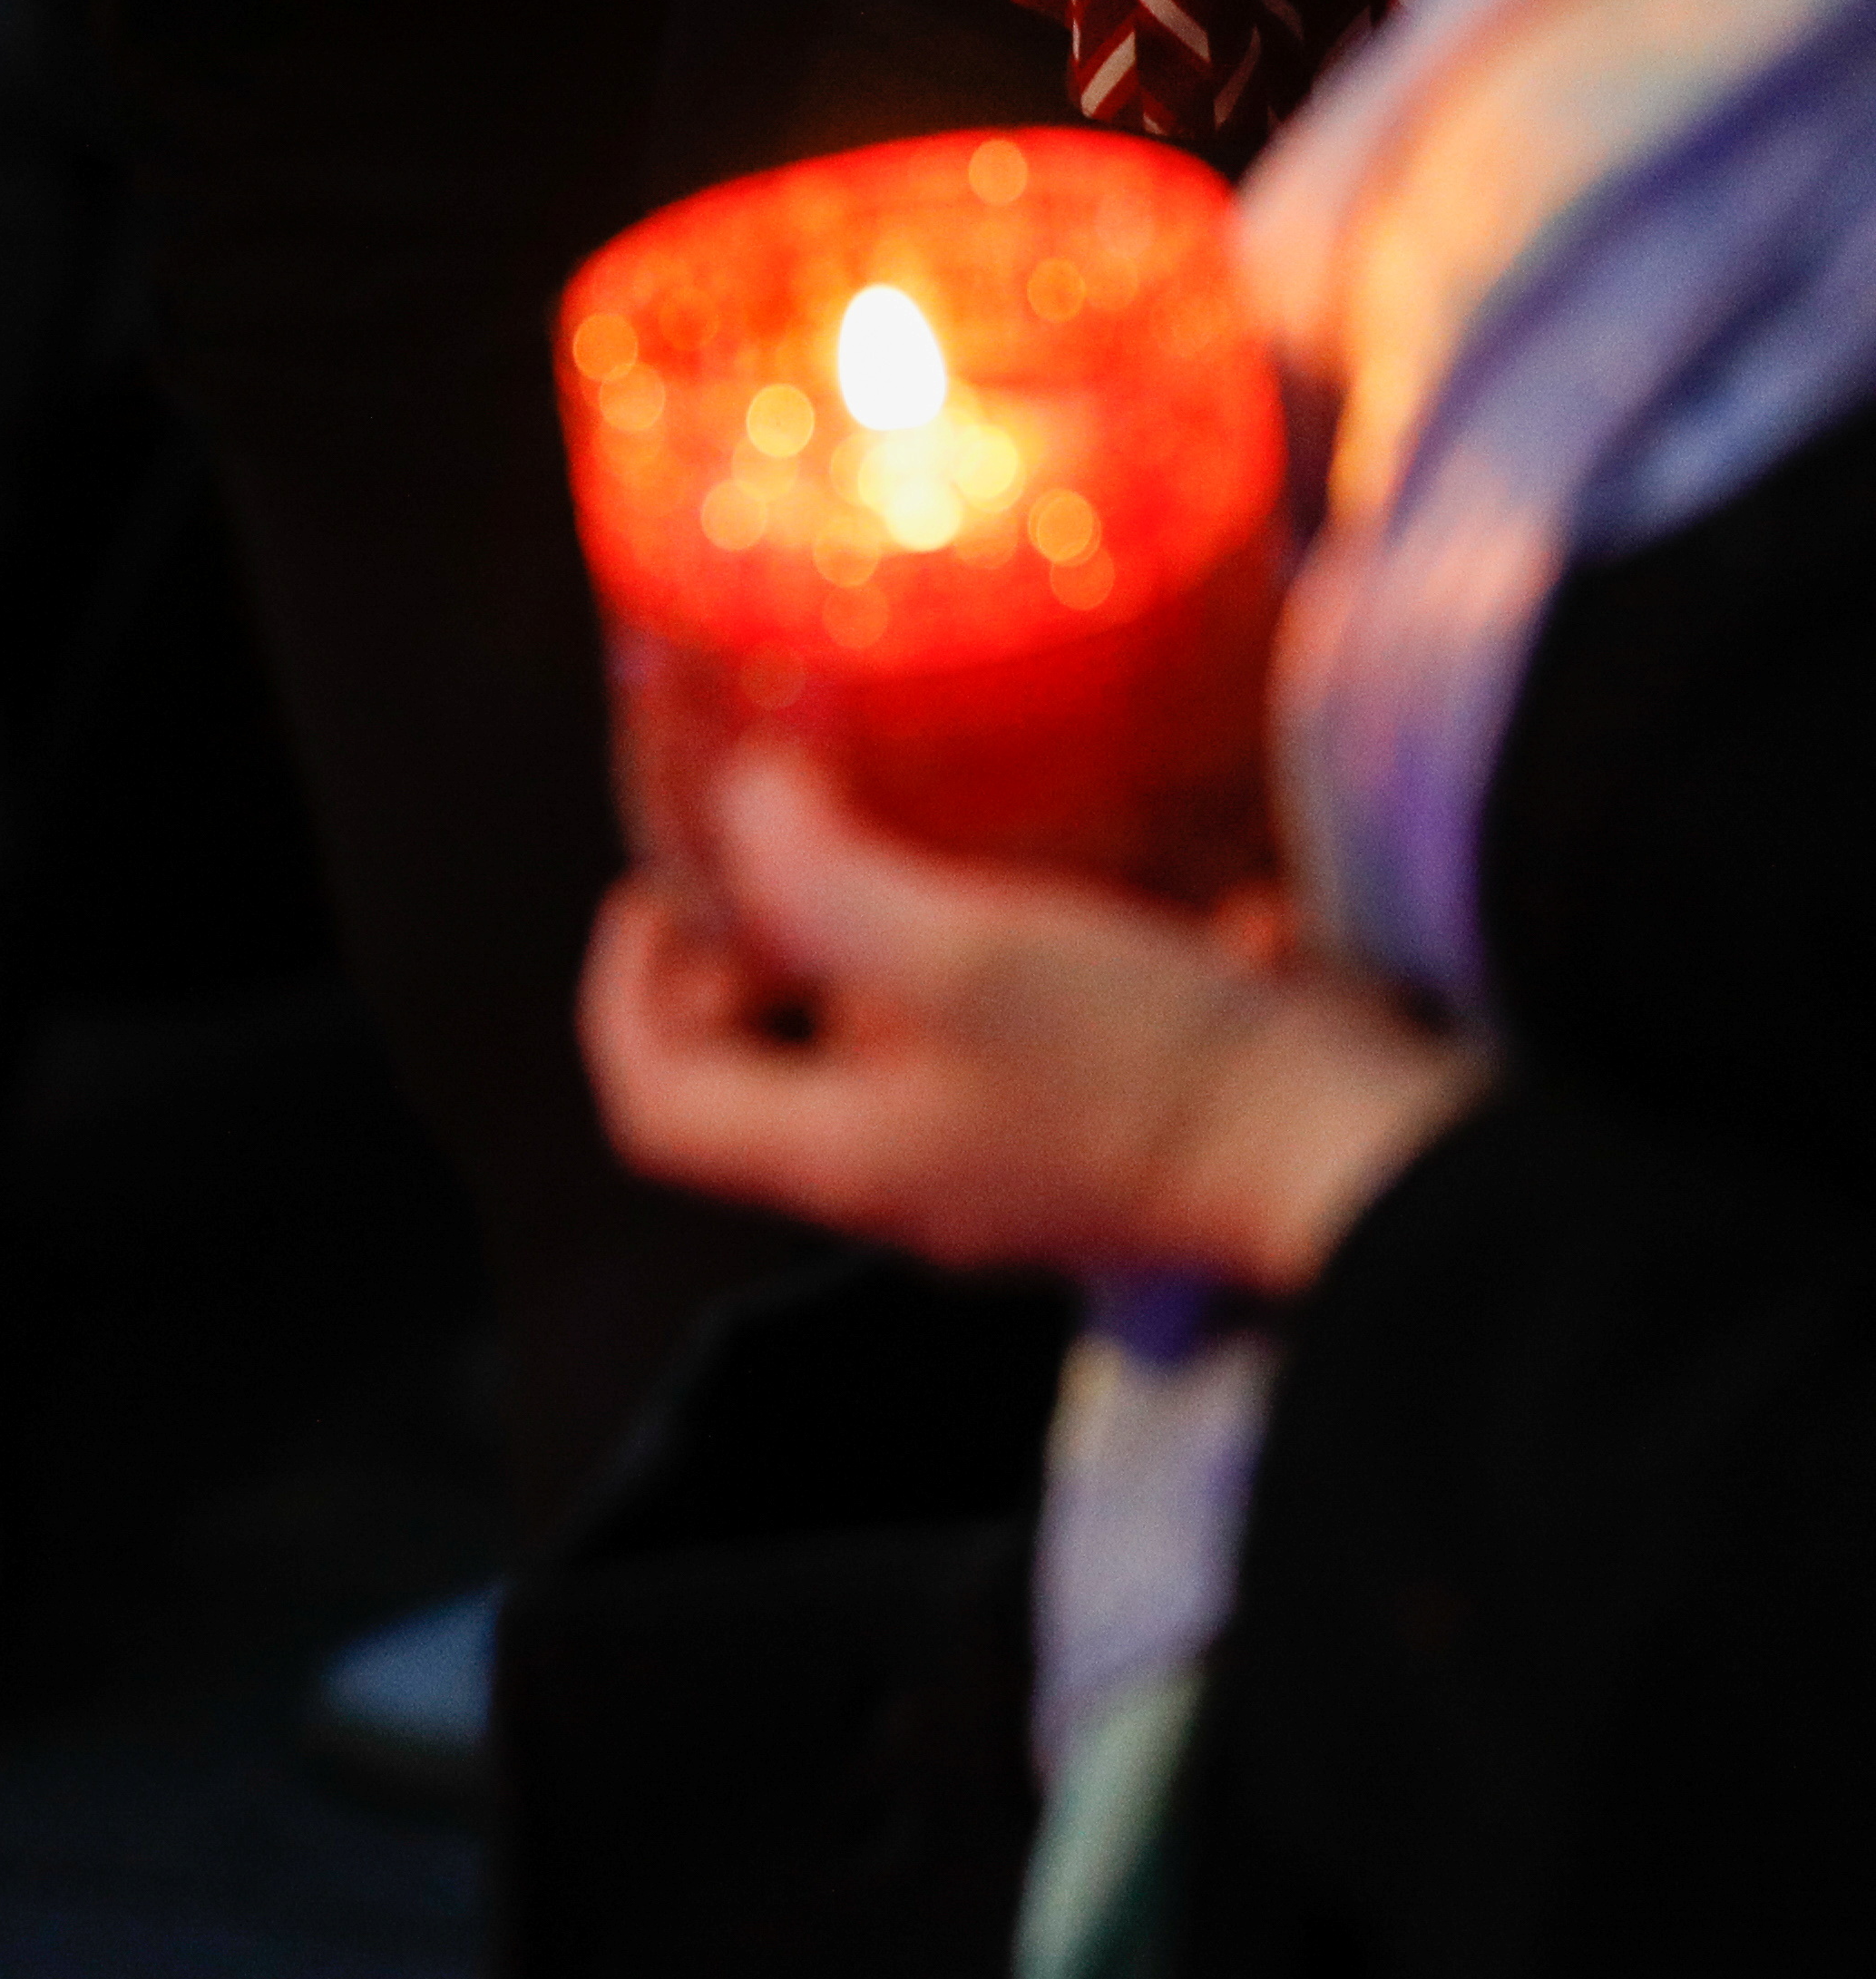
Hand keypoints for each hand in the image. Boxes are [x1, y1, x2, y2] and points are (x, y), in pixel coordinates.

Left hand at [580, 754, 1486, 1290]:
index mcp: (842, 1155)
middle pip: (750, 1069)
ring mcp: (999, 1160)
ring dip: (853, 942)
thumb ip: (823, 875)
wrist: (1357, 1154)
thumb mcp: (963, 951)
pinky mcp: (1087, 1126)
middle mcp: (905, 1176)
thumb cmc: (1152, 1068)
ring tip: (887, 834)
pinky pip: (978, 1040)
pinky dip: (964, 956)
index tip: (663, 883)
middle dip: (739, 949)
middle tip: (774, 840)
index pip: (652, 1100)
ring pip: (867, 1046)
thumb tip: (737, 802)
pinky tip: (1024, 875)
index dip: (622, 987)